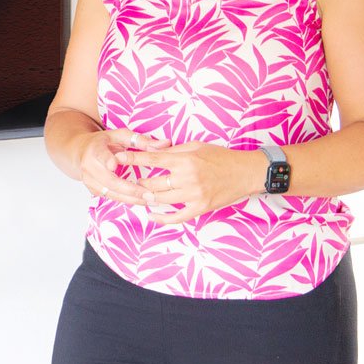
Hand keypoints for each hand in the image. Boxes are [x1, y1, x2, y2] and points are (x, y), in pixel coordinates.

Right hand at [78, 129, 169, 205]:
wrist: (80, 152)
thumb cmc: (104, 142)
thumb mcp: (120, 136)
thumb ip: (142, 140)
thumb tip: (165, 144)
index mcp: (95, 149)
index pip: (101, 156)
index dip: (107, 161)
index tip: (114, 165)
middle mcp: (89, 166)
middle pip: (109, 181)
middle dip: (130, 190)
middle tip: (150, 195)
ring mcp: (89, 180)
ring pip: (110, 193)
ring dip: (131, 199)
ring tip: (150, 200)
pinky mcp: (92, 190)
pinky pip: (110, 197)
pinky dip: (125, 200)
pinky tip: (141, 201)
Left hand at [114, 142, 263, 224]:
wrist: (245, 173)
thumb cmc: (221, 157)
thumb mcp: (198, 146)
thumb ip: (176, 150)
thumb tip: (155, 151)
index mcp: (185, 159)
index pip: (153, 159)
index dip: (133, 159)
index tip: (118, 157)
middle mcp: (187, 178)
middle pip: (154, 182)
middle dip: (140, 181)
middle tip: (132, 179)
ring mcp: (193, 195)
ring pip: (161, 200)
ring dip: (148, 197)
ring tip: (141, 193)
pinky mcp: (200, 208)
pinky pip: (176, 217)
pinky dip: (162, 218)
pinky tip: (152, 214)